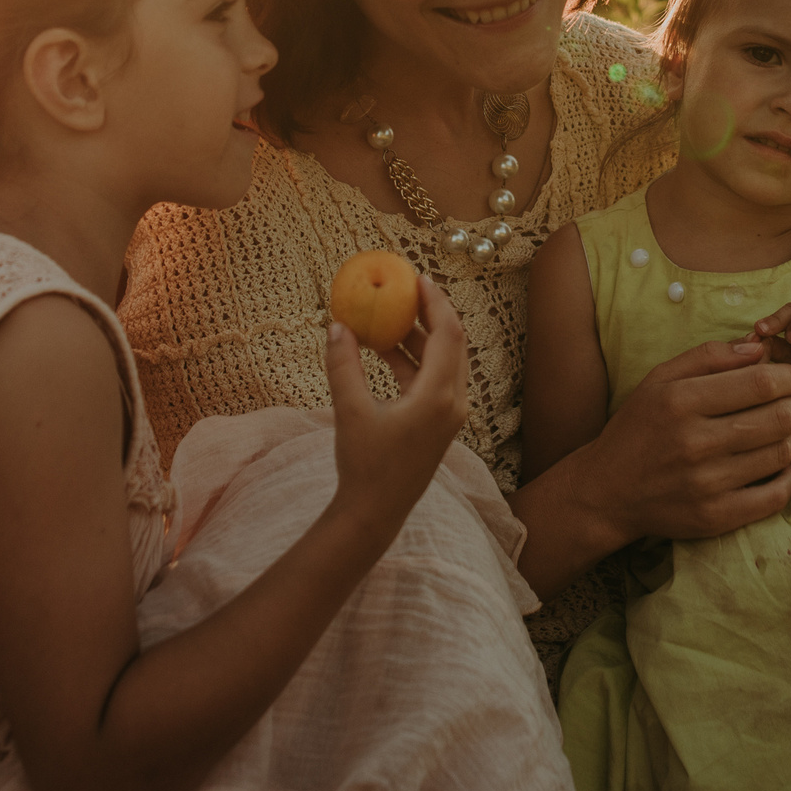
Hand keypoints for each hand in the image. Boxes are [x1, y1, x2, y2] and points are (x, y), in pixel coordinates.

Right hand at [324, 277, 470, 536]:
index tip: (418, 277)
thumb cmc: (363, 464)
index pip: (447, 334)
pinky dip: (413, 361)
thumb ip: (343, 365)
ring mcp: (449, 415)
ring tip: (389, 316)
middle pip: (452, 343)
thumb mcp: (350, 410)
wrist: (375, 513)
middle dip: (431, 313)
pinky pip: (433, 380)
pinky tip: (384, 350)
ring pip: (443, 362)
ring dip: (419, 338)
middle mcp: (453, 403)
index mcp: (438, 397)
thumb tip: (336, 325)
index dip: (435, 302)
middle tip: (407, 289)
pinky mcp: (439, 425)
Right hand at [575, 338, 790, 544]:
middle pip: (779, 417)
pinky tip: (777, 465)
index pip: (761, 382)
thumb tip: (759, 348)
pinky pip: (775, 496)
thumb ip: (708, 356)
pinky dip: (787, 477)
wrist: (606, 491)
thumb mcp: (659, 379)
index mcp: (681, 401)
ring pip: (780, 453)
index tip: (790, 377)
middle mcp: (694, 442)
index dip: (789, 376)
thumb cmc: (637, 428)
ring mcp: (706, 484)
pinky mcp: (716, 517)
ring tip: (778, 431)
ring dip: (790, 437)